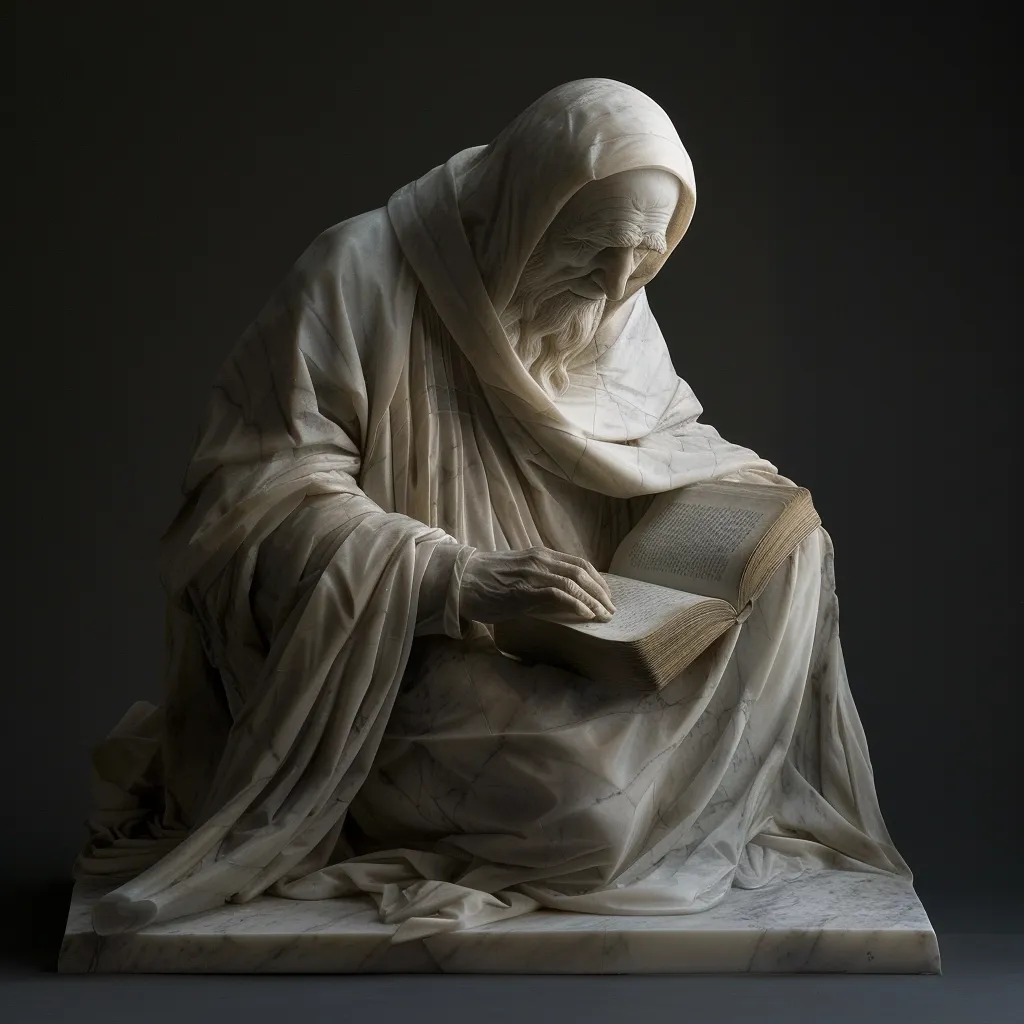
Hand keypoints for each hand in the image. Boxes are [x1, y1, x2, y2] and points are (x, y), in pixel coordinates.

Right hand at [459, 546, 615, 624]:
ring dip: (593, 600)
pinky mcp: (523, 590)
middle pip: (582, 572)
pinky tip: (585, 615)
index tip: (606, 596)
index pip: (579, 564)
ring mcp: (532, 574)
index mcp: (540, 555)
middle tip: (611, 610)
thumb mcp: (519, 573)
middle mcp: (540, 560)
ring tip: (603, 615)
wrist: (460, 580)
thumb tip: (562, 597)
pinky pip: (557, 594)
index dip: (598, 580)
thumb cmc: (487, 581)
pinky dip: (576, 604)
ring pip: (573, 582)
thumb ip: (540, 579)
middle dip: (601, 592)